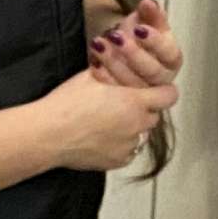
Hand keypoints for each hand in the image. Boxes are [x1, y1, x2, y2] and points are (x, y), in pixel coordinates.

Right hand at [40, 67, 175, 171]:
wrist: (48, 135)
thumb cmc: (66, 104)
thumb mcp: (89, 76)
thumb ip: (112, 69)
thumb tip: (118, 57)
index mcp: (134, 101)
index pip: (169, 96)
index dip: (162, 91)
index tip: (154, 91)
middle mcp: (137, 125)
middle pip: (154, 116)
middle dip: (143, 109)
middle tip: (122, 104)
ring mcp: (129, 146)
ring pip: (141, 135)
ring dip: (132, 128)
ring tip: (108, 122)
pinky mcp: (118, 161)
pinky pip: (128, 151)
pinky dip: (121, 144)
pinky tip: (102, 137)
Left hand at [88, 0, 184, 90]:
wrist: (118, 53)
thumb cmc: (135, 39)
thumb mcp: (142, 22)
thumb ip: (149, 13)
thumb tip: (150, 3)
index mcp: (171, 60)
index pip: (170, 54)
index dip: (155, 42)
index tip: (139, 29)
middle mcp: (162, 79)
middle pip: (153, 72)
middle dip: (134, 54)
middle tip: (116, 37)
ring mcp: (145, 94)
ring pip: (135, 85)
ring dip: (115, 64)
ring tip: (99, 44)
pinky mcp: (127, 103)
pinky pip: (117, 95)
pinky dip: (105, 77)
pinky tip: (95, 63)